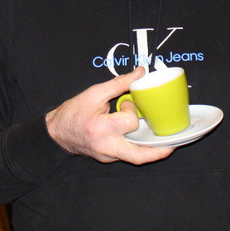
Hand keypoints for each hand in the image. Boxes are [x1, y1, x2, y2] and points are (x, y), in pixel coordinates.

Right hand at [45, 67, 172, 164]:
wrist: (55, 133)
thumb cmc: (72, 113)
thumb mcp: (94, 93)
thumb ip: (119, 83)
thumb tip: (140, 73)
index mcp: (101, 128)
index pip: (129, 122)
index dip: (132, 110)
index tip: (127, 103)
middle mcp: (106, 146)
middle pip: (139, 156)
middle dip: (159, 151)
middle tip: (174, 143)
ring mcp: (107, 155)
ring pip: (135, 158)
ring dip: (152, 151)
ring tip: (167, 143)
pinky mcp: (108, 158)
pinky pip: (127, 154)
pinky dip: (137, 145)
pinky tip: (144, 137)